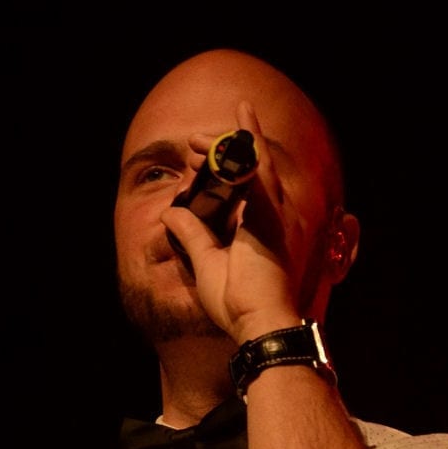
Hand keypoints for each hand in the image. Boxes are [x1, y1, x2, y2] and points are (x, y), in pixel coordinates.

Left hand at [161, 99, 322, 343]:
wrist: (259, 324)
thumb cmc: (238, 303)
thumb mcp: (205, 261)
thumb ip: (192, 234)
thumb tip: (170, 213)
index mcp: (261, 226)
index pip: (246, 182)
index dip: (222, 165)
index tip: (195, 157)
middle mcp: (274, 214)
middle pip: (250, 166)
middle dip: (221, 148)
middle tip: (192, 141)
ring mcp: (277, 213)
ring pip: (254, 162)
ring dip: (225, 145)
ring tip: (196, 138)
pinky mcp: (272, 216)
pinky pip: (258, 172)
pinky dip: (246, 148)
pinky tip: (236, 124)